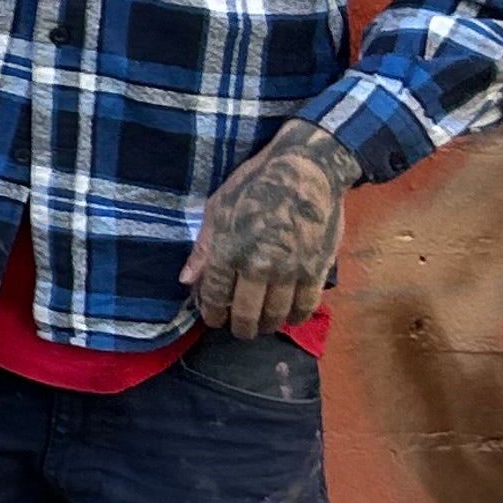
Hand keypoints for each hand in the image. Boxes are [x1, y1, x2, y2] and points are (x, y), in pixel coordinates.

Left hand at [181, 125, 358, 337]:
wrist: (306, 171)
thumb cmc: (254, 185)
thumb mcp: (218, 209)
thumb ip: (203, 249)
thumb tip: (186, 280)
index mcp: (229, 250)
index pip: (216, 295)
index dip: (212, 313)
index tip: (213, 319)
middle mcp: (259, 266)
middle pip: (246, 312)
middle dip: (241, 327)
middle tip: (240, 330)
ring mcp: (290, 271)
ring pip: (276, 314)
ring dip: (268, 325)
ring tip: (263, 326)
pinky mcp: (317, 270)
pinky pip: (306, 305)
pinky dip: (296, 317)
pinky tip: (290, 318)